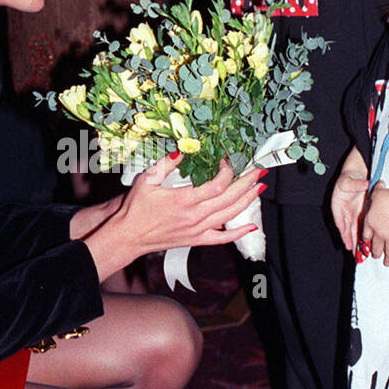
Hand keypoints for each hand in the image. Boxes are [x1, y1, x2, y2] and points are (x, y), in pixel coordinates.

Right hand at [85, 156, 265, 280]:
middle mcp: (194, 216)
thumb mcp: (148, 180)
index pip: (216, 185)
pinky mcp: (196, 240)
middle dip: (246, 183)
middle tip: (259, 171)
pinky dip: (238, 233)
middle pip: (229, 199)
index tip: (228, 161)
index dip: (227, 172)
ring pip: (229, 215)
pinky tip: (251, 226)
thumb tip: (183, 149)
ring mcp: (197, 230)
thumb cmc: (135, 208)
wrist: (129, 236)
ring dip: (247, 201)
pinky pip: (221, 238)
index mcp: (184, 200)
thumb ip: (167, 164)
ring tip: (259, 188)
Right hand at [331, 169, 368, 251]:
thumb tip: (365, 184)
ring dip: (356, 242)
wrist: (355, 174)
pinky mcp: (361, 214)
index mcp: (339, 206)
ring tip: (359, 254)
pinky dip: (363, 236)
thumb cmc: (349, 177)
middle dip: (350, 241)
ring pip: (355, 230)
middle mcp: (345, 213)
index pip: (340, 220)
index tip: (346, 239)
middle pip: (347, 229)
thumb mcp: (349, 180)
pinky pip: (362, 226)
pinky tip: (366, 244)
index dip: (343, 230)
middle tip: (354, 254)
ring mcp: (353, 214)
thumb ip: (356, 184)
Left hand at [361, 180, 388, 267]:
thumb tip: (378, 183)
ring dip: (388, 260)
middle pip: (375, 247)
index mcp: (371, 222)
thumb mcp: (378, 192)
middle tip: (375, 256)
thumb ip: (376, 191)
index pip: (366, 234)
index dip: (366, 240)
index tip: (367, 242)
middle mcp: (380, 234)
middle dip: (375, 253)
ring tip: (388, 264)